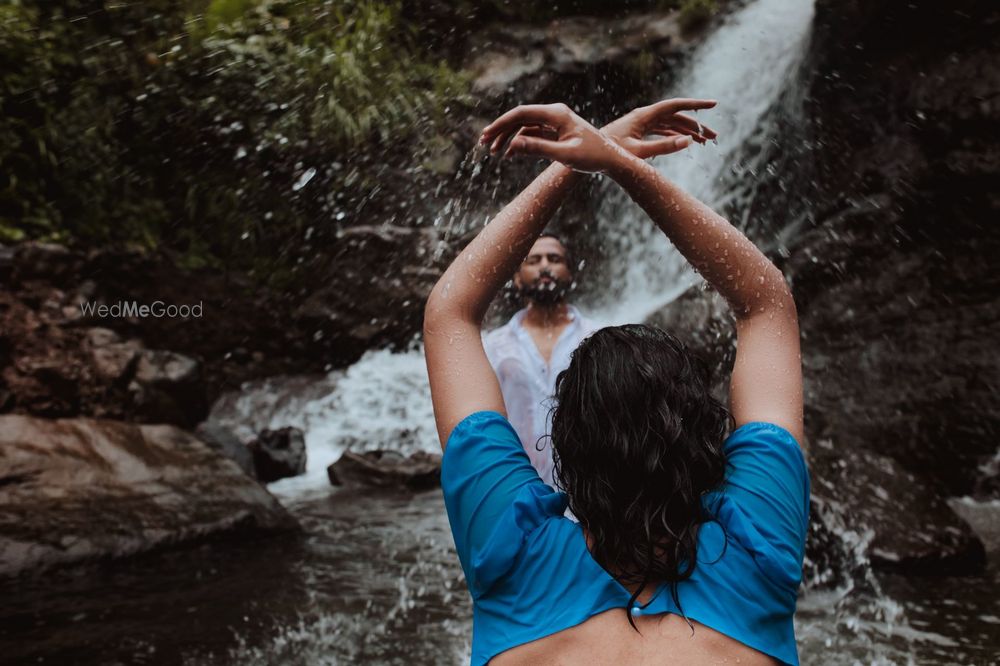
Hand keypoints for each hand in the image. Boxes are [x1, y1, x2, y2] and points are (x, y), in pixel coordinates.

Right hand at [479, 103, 624, 172]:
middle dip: (501, 131)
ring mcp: (554, 122)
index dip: (501, 124)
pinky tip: (510, 154)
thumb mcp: (565, 156)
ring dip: (508, 137)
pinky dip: (520, 142)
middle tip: (483, 144)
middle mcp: (554, 113)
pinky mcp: (555, 132)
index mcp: (556, 114)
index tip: (486, 136)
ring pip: (524, 126)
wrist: (611, 158)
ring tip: (494, 152)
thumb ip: (538, 149)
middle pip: (520, 118)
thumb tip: (513, 145)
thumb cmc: (593, 157)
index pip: (521, 114)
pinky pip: (532, 134)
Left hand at [601, 98, 717, 158]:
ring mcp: (642, 123)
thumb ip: (664, 147)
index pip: (676, 106)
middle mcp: (644, 116)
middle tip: (714, 136)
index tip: (714, 104)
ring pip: (670, 125)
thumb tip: (687, 142)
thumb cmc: (611, 153)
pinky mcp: (638, 131)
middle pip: (677, 117)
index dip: (696, 104)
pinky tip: (685, 143)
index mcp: (645, 116)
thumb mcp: (639, 152)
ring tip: (705, 142)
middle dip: (697, 125)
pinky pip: (662, 131)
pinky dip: (675, 136)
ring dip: (687, 132)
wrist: (589, 153)